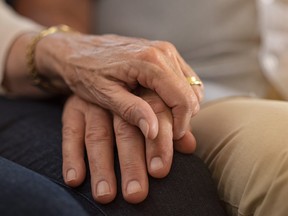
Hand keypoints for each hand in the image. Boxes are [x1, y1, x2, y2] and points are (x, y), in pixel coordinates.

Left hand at [38, 33, 202, 140]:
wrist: (76, 50)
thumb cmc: (86, 72)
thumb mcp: (105, 95)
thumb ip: (132, 111)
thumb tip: (154, 131)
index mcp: (150, 61)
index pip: (183, 99)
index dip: (181, 125)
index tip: (171, 141)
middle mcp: (163, 52)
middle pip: (191, 94)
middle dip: (183, 118)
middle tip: (165, 134)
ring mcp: (165, 51)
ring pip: (191, 87)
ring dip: (182, 108)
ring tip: (162, 121)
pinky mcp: (164, 54)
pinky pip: (184, 79)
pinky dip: (179, 96)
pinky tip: (162, 106)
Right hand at [62, 92, 195, 203]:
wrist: (100, 69)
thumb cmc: (135, 88)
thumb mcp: (154, 99)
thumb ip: (170, 122)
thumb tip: (190, 146)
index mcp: (143, 88)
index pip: (155, 115)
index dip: (160, 144)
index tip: (160, 171)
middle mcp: (118, 93)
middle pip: (126, 131)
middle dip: (132, 163)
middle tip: (136, 194)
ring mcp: (93, 101)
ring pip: (98, 135)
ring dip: (101, 167)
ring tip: (105, 195)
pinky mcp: (73, 106)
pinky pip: (70, 132)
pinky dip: (72, 156)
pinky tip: (75, 179)